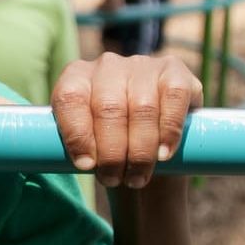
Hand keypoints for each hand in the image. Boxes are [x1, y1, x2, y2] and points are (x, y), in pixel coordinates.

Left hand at [49, 54, 201, 189]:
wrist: (154, 139)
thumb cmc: (113, 143)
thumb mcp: (88, 143)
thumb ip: (79, 149)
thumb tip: (84, 164)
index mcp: (77, 76)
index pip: (69, 98)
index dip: (77, 134)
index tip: (85, 165)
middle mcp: (107, 65)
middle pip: (108, 107)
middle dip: (111, 152)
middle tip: (113, 179)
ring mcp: (142, 65)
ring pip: (141, 108)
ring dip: (140, 151)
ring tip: (137, 177)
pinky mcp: (175, 70)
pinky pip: (173, 97)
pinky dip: (169, 130)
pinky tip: (164, 154)